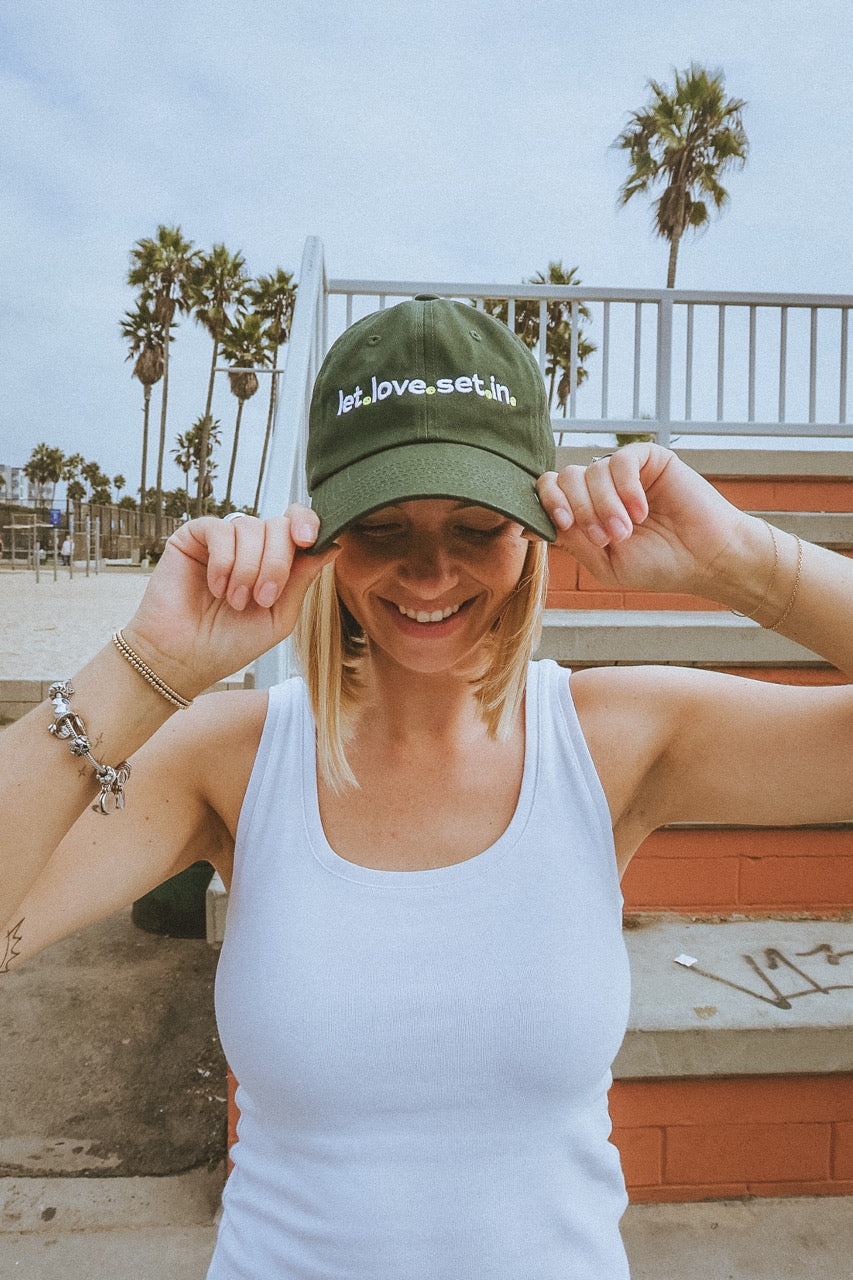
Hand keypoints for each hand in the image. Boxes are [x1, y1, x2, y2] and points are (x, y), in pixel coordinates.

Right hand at [122, 507, 337, 695]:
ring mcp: (221, 540)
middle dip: (276, 562)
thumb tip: (333, 545)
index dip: (308, 524)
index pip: (297, 526)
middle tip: (262, 598)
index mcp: (274, 562)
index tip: (309, 541)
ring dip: (248, 569)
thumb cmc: (230, 643)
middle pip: (279, 525)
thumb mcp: (279, 616)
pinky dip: (224, 561)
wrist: (183, 660)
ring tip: (235, 601)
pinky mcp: (192, 538)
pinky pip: (220, 529)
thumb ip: (302, 580)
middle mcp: (249, 546)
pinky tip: (216, 588)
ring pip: (251, 527)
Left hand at [536, 443, 758, 596]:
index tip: (562, 525)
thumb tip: (529, 525)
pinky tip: (640, 511)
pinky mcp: (648, 459)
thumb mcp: (605, 562)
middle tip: (606, 537)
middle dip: (580, 510)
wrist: (705, 559)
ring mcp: (623, 473)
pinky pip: (619, 461)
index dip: (547, 504)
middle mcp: (600, 489)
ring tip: (627, 531)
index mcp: (585, 512)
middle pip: (565, 479)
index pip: (549, 492)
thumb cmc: (659, 565)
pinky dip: (625, 488)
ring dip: (605, 506)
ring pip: (590, 471)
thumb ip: (571, 540)